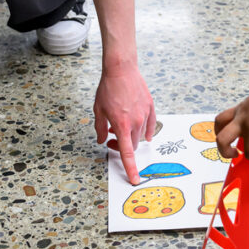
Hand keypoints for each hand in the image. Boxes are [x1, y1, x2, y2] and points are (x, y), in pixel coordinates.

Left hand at [93, 62, 155, 184]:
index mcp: (122, 125)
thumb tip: (102, 141)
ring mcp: (145, 114)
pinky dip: (146, 131)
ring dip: (130, 135)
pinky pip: (151, 125)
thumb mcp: (98, 110)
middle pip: (132, 144)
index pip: (127, 153)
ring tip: (118, 125)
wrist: (121, 69)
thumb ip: (100, 129)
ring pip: (140, 134)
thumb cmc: (108, 88)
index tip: (134, 179)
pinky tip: (144, 133)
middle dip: (121, 145)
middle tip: (109, 138)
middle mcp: (136, 122)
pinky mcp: (150, 106)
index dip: (130, 168)